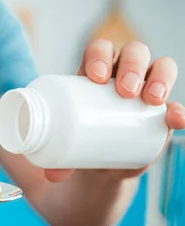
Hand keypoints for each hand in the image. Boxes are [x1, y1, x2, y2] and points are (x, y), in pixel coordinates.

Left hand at [45, 39, 184, 181]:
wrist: (100, 164)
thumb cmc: (78, 142)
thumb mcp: (66, 146)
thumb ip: (58, 159)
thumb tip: (53, 175)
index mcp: (94, 72)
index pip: (99, 50)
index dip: (100, 56)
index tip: (96, 77)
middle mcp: (123, 74)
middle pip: (133, 53)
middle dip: (132, 65)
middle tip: (125, 91)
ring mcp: (147, 90)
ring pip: (161, 67)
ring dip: (160, 78)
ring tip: (150, 100)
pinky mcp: (162, 114)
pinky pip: (175, 105)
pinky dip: (178, 111)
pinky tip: (176, 119)